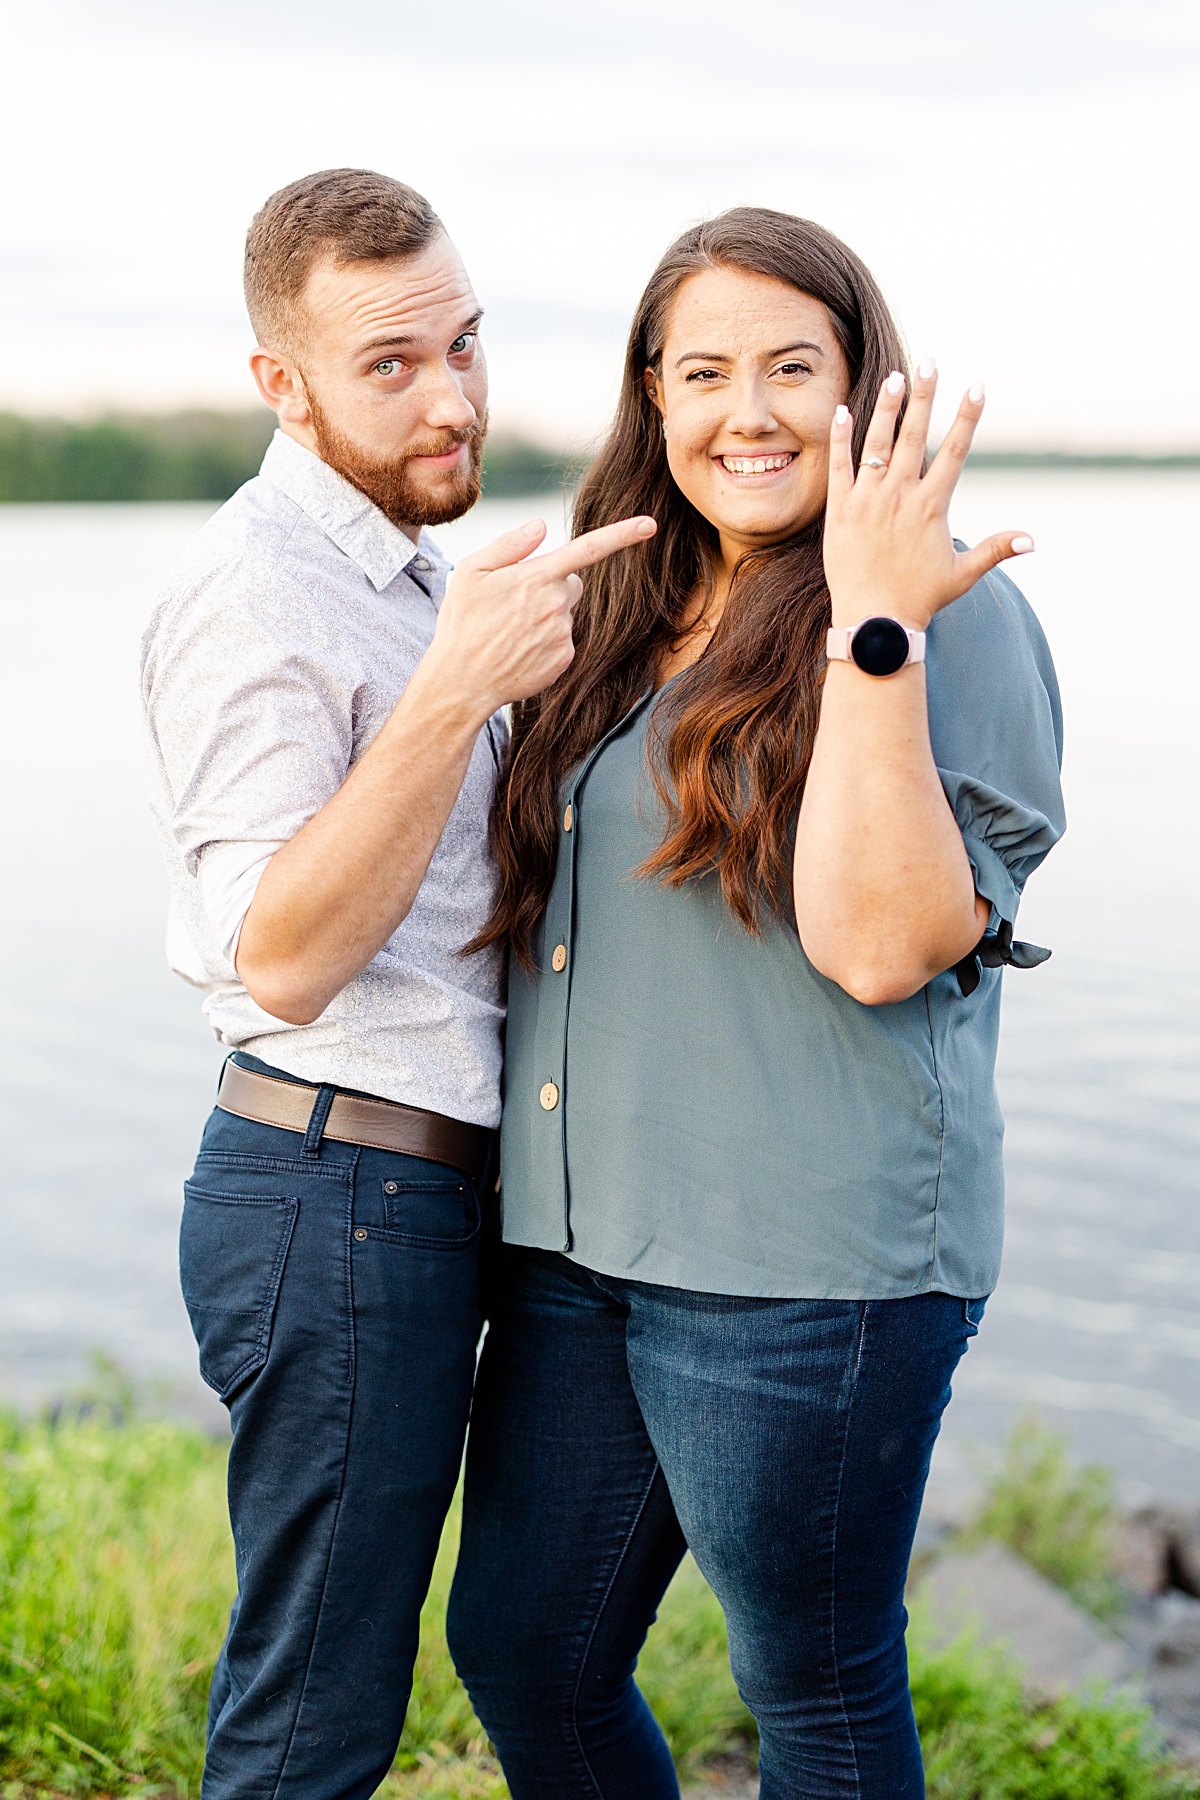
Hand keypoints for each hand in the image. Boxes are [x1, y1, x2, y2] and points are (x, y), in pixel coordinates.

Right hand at [430, 513, 656, 718]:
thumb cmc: (462, 623)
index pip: (588, 548)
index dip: (622, 534)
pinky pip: (564, 638)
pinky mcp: (565, 657)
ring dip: (546, 615)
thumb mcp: (471, 572)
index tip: (649, 524)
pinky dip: (547, 641)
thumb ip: (510, 544)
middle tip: (515, 604)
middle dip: (552, 586)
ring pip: (566, 612)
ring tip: (511, 631)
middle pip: (573, 582)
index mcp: (536, 576)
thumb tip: (541, 526)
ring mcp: (563, 633)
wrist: (463, 682)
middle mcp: (556, 604)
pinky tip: (520, 649)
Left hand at [822, 363, 1033, 631]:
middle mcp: (901, 496)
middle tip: (932, 362)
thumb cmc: (919, 600)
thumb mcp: (962, 574)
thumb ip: (996, 549)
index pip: (955, 451)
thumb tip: (1033, 540)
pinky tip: (844, 410)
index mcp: (932, 506)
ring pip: (878, 443)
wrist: (874, 622)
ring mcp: (869, 500)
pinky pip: (839, 465)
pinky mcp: (841, 510)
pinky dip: (841, 438)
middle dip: (927, 396)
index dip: (968, 417)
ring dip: (888, 408)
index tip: (977, 387)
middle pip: (917, 435)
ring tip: (897, 378)